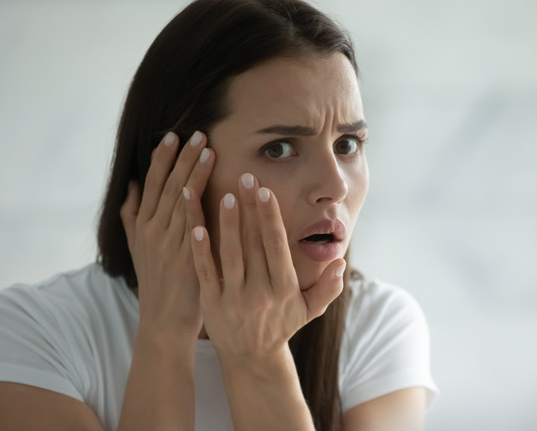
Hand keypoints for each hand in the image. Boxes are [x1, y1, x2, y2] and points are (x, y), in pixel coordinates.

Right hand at [120, 131, 214, 337]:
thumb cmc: (155, 282)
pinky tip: (215, 188)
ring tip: (209, 150)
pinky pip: (195, 226)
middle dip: (183, 158)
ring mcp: (169, 244)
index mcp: (142, 225)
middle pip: (168, 186)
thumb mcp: (136, 247)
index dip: (161, 158)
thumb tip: (130, 185)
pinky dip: (202, 206)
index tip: (172, 135)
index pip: (151, 183)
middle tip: (198, 133)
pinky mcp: (187, 258)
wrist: (163, 320)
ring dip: (195, 174)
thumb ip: (132, 215)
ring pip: (181, 201)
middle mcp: (153, 231)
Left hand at [184, 172, 344, 361]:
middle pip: (253, 243)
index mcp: (284, 289)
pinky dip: (200, 248)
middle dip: (248, 208)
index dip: (270, 218)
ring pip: (229, 253)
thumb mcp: (309, 311)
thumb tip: (341, 262)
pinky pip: (205, 270)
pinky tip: (195, 225)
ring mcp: (233, 297)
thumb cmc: (281, 327)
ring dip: (226, 222)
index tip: (266, 191)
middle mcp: (259, 292)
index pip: (276, 246)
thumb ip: (327, 288)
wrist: (251, 359)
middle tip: (245, 176)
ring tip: (223, 192)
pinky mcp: (211, 302)